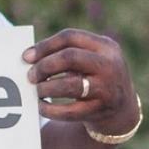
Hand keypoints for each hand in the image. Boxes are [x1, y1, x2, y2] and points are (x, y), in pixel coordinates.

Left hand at [23, 28, 138, 138]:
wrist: (122, 109)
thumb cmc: (95, 77)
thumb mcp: (91, 59)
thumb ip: (68, 53)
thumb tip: (29, 57)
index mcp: (106, 46)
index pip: (70, 37)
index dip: (45, 45)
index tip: (26, 56)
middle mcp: (110, 65)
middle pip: (70, 57)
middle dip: (45, 66)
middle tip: (31, 76)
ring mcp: (107, 89)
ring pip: (70, 85)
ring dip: (47, 88)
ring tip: (37, 90)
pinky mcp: (100, 111)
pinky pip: (70, 111)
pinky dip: (51, 110)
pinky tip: (42, 107)